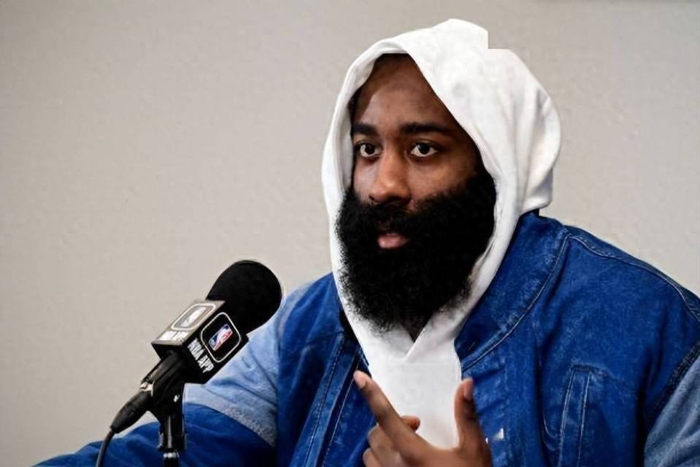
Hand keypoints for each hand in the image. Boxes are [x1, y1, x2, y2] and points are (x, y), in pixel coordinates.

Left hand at [354, 371, 491, 466]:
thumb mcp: (474, 450)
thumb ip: (466, 416)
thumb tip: (465, 383)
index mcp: (414, 454)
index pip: (386, 417)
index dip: (372, 394)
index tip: (359, 376)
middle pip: (375, 436)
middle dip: (387, 425)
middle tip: (415, 426)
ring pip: (370, 457)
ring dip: (382, 446)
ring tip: (406, 447)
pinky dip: (380, 464)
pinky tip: (403, 465)